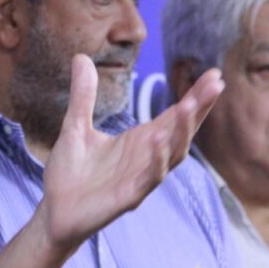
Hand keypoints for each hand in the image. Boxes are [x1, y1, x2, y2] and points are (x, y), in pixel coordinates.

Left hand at [39, 54, 222, 249]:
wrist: (53, 211)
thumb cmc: (70, 173)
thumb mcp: (75, 125)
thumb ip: (83, 94)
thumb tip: (81, 56)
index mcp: (140, 141)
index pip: (174, 115)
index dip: (195, 97)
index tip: (214, 74)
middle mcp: (147, 158)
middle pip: (181, 131)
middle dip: (198, 108)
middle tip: (215, 83)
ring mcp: (140, 178)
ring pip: (171, 155)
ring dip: (181, 132)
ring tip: (188, 107)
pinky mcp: (128, 197)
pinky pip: (148, 179)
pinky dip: (156, 161)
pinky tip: (159, 141)